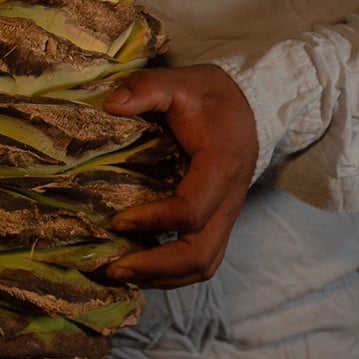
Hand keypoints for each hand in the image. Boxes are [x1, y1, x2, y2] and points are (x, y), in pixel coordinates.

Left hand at [103, 64, 258, 287]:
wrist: (247, 104)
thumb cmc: (209, 95)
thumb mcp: (179, 81)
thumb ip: (146, 87)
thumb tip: (111, 105)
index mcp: (222, 165)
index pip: (192, 210)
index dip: (154, 220)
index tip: (116, 221)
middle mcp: (230, 198)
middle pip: (201, 254)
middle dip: (156, 267)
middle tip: (113, 269)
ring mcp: (227, 214)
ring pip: (205, 265)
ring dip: (163, 278)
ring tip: (121, 275)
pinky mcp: (219, 222)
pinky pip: (202, 259)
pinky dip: (172, 273)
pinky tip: (140, 270)